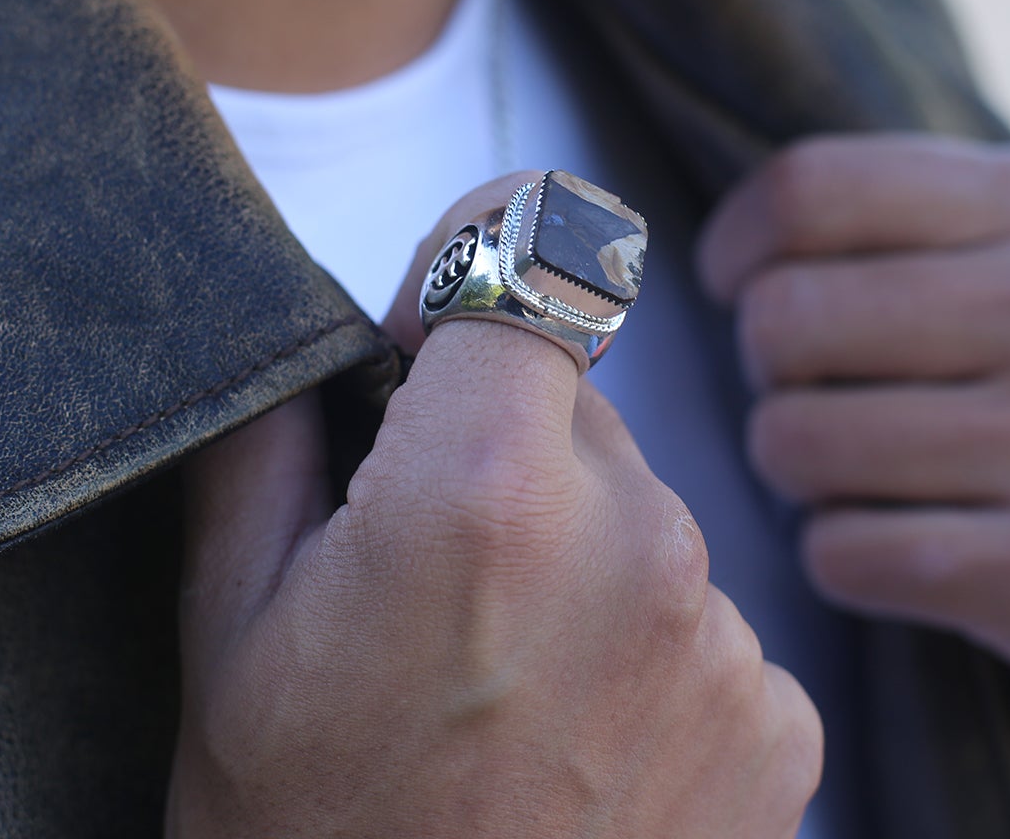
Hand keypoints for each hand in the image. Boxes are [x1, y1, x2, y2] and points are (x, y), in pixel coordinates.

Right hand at [167, 173, 821, 838]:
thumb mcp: (224, 634)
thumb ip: (274, 436)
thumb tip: (328, 333)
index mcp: (482, 491)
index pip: (540, 254)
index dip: (476, 265)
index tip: (434, 321)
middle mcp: (638, 543)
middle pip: (584, 407)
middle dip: (510, 452)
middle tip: (434, 590)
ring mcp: (724, 640)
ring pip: (649, 519)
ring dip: (584, 562)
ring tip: (504, 697)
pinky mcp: (786, 727)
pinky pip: (711, 625)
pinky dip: (651, 659)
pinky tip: (580, 756)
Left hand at [697, 135, 1009, 838]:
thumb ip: (908, 223)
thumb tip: (728, 237)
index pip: (811, 187)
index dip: (736, 247)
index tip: (739, 289)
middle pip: (782, 318)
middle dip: (773, 380)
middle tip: (831, 408)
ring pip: (793, 442)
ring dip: (802, 481)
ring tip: (880, 483)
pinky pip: (840, 553)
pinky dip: (845, 563)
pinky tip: (920, 555)